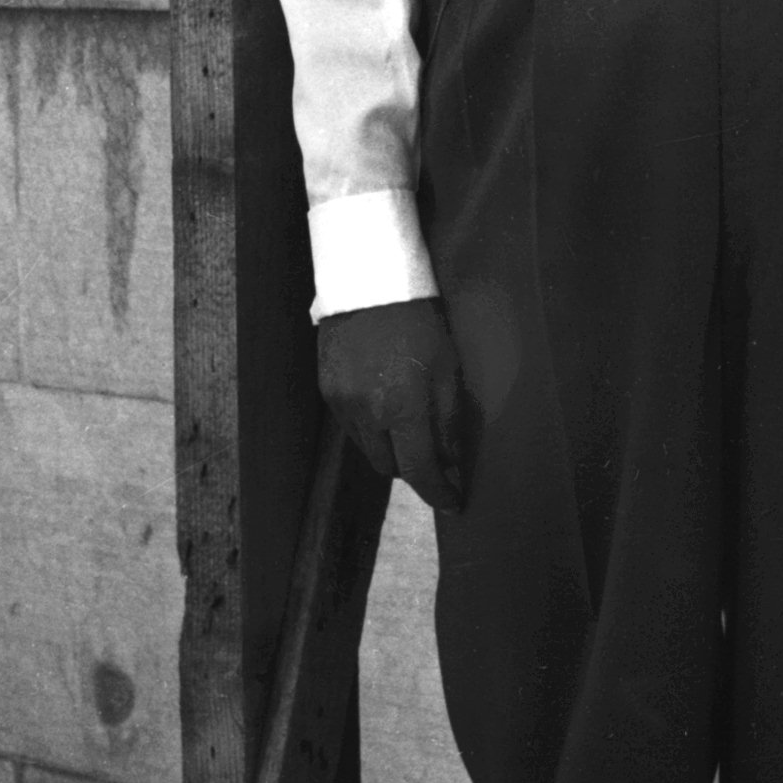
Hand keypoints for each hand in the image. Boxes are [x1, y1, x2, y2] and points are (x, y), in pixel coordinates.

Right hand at [316, 297, 466, 511]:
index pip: (421, 470)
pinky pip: (352, 427)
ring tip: (408, 428)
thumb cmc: (419, 318)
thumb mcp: (448, 365)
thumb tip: (453, 463)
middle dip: (414, 469)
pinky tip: (384, 405)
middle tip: (434, 457)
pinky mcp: (327, 392)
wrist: (368, 279)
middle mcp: (369, 414)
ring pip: (369, 450)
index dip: (439, 492)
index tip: (455, 502)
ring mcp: (343, 405)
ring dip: (391, 449)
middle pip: (391, 467)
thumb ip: (449, 419)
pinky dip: (370, 428)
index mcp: (404, 407)